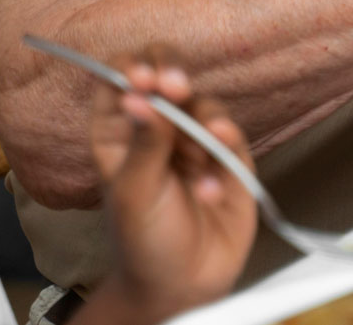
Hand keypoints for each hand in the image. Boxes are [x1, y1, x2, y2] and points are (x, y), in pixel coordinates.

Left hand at [83, 51, 256, 324]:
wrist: (184, 285)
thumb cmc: (142, 240)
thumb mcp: (134, 192)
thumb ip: (144, 142)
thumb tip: (140, 94)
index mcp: (119, 130)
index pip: (122, 76)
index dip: (134, 68)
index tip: (144, 79)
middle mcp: (157, 127)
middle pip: (167, 73)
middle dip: (174, 73)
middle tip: (177, 85)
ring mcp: (194, 139)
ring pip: (205, 103)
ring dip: (202, 129)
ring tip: (196, 167)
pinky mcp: (229, 155)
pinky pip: (233, 135)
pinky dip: (224, 154)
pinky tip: (212, 189)